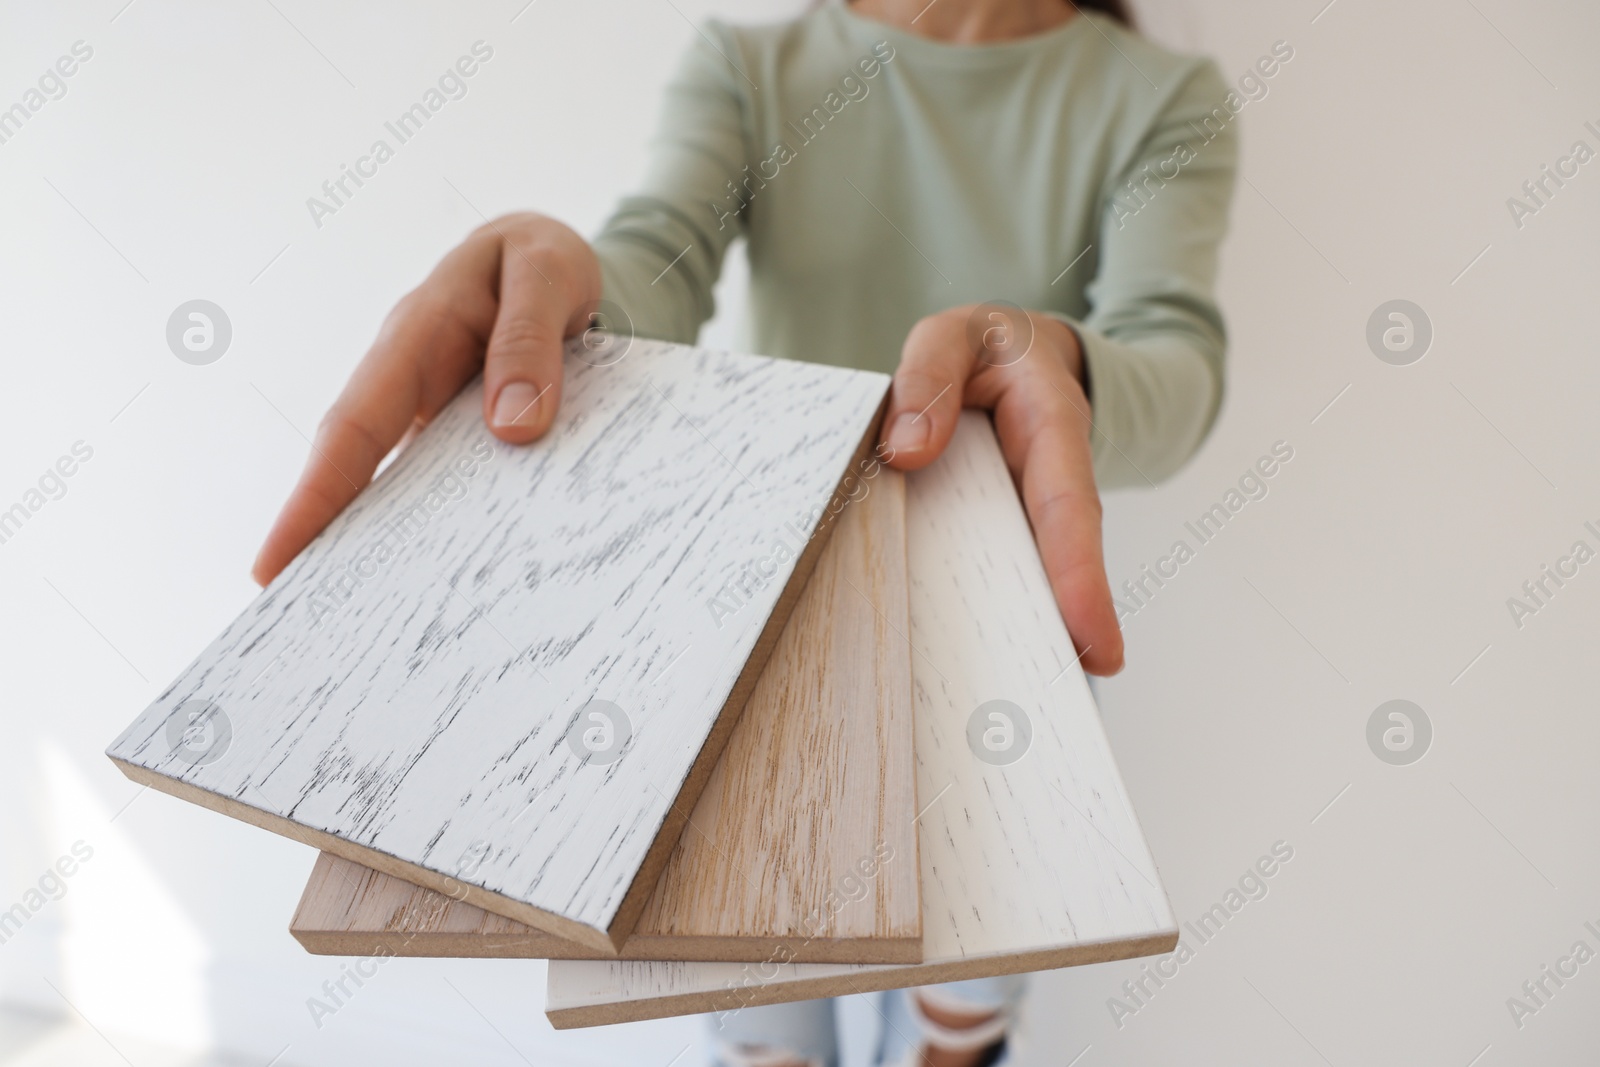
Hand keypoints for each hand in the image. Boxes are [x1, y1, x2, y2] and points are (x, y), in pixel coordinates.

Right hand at [251, 213, 599, 585]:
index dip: (315, 498)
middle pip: (355, 469)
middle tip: (296, 619)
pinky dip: (437, 531)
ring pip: (398, 487)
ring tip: (363, 625)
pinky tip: (446, 584)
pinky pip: (444, 488)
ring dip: (379, 547)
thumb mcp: (549, 270)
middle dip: (321, 541)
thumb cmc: (545, 259)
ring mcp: (432, 412)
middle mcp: (409, 381)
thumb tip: (512, 429)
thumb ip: (530, 339)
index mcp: (415, 336)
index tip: (276, 563)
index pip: (355, 427)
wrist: (557, 258)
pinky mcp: (461, 436)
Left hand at [879, 305, 1122, 674]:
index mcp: (1051, 430)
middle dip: (1061, 639)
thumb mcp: (953, 334)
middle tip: (1058, 708)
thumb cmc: (983, 348)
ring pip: (1022, 585)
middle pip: (1057, 569)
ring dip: (1017, 644)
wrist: (1006, 354)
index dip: (1082, 579)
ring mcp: (1021, 518)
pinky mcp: (992, 537)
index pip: (1068, 509)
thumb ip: (930, 375)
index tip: (1097, 647)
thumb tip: (908, 449)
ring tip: (1012, 721)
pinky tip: (956, 678)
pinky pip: (985, 580)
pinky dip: (977, 622)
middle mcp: (1047, 484)